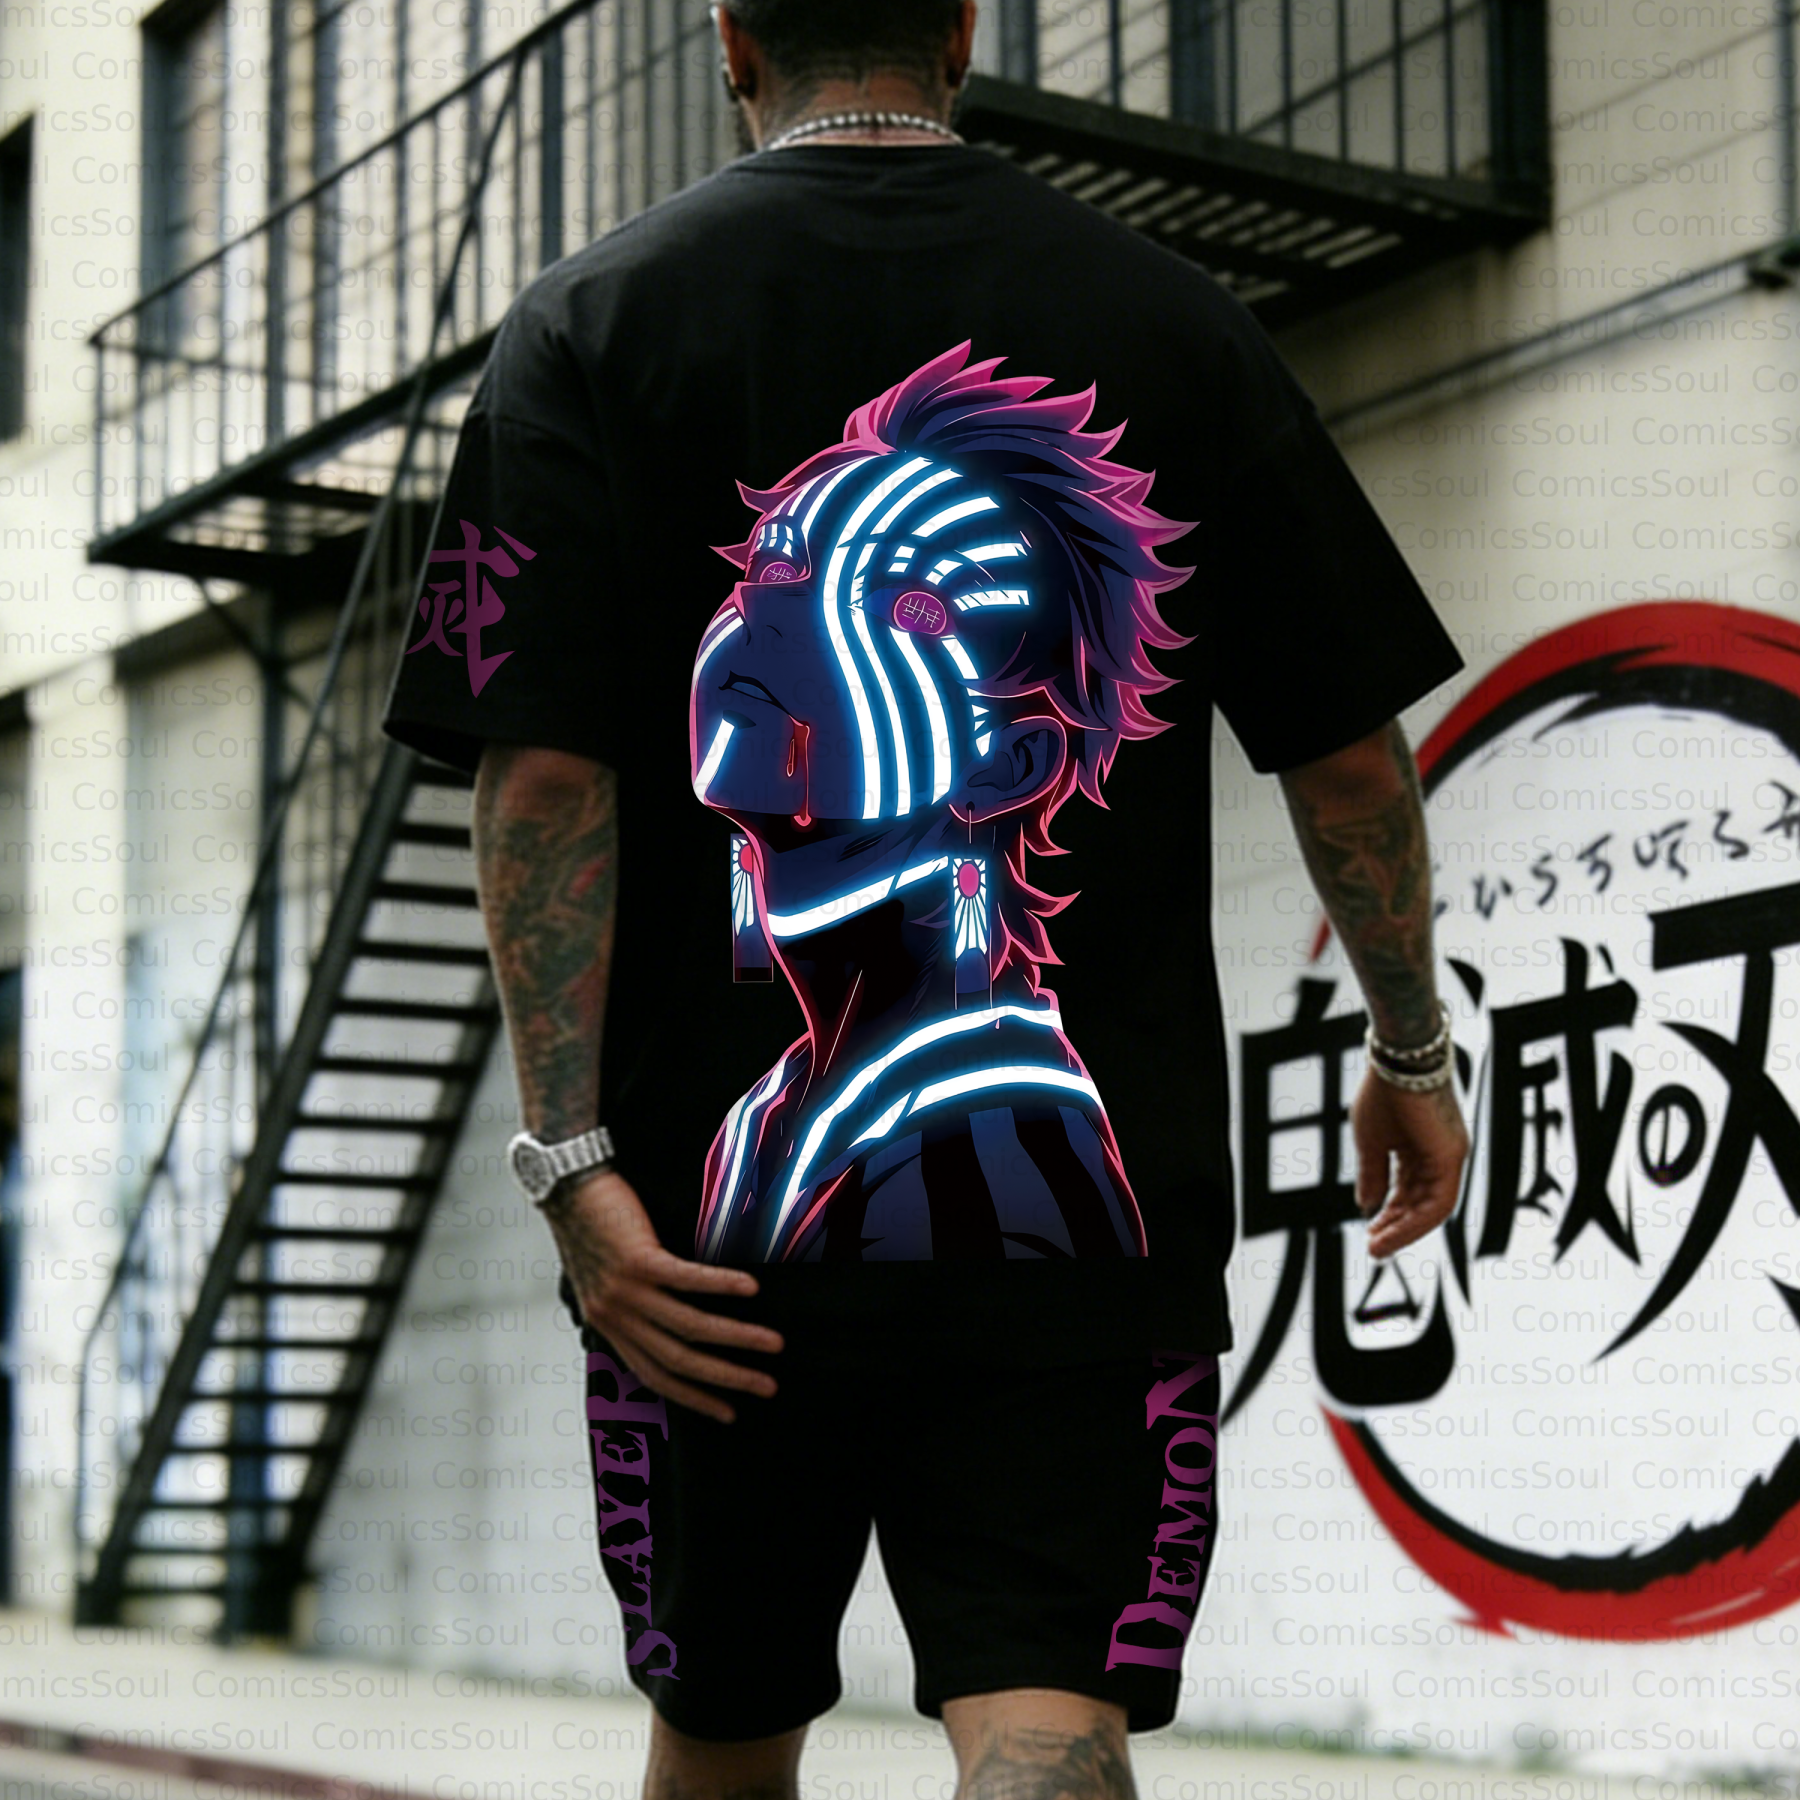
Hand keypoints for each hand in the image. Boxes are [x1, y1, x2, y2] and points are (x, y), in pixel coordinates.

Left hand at [544, 1168, 782, 1422]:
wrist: (565, 1190)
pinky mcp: (637, 1260)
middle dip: (727, 1378)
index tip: (729, 1412)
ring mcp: (627, 1290)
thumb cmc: (592, 1230)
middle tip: (767, 1386)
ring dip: (737, 1338)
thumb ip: (635, 1308)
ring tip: (772, 1342)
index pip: (655, 1376)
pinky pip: (687, 1280)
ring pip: (690, 1325)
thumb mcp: (604, 1282)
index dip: (695, 1397)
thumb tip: (678, 1324)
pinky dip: (722, 1285)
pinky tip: (751, 1288)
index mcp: (610, 1326)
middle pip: (679, 1360)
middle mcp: (617, 1316)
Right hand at [1350, 1066, 1469, 1259]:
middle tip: (1373, 1248)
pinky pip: (1439, 1201)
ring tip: (1378, 1246)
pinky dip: (1416, 1220)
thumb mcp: (1371, 1140)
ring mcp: (1449, 1155)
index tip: (1370, 1234)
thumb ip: (1373, 1175)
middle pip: (1421, 1203)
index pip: (1408, 1192)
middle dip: (1397, 1228)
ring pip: (1432, 1208)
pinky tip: (1392, 1230)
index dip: (1389, 1216)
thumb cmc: (1383, 1090)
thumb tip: (1367, 1206)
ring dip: (1405, 1230)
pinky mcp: (1452, 1155)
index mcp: (1420, 1149)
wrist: (1397, 1059)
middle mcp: (1439, 1155)